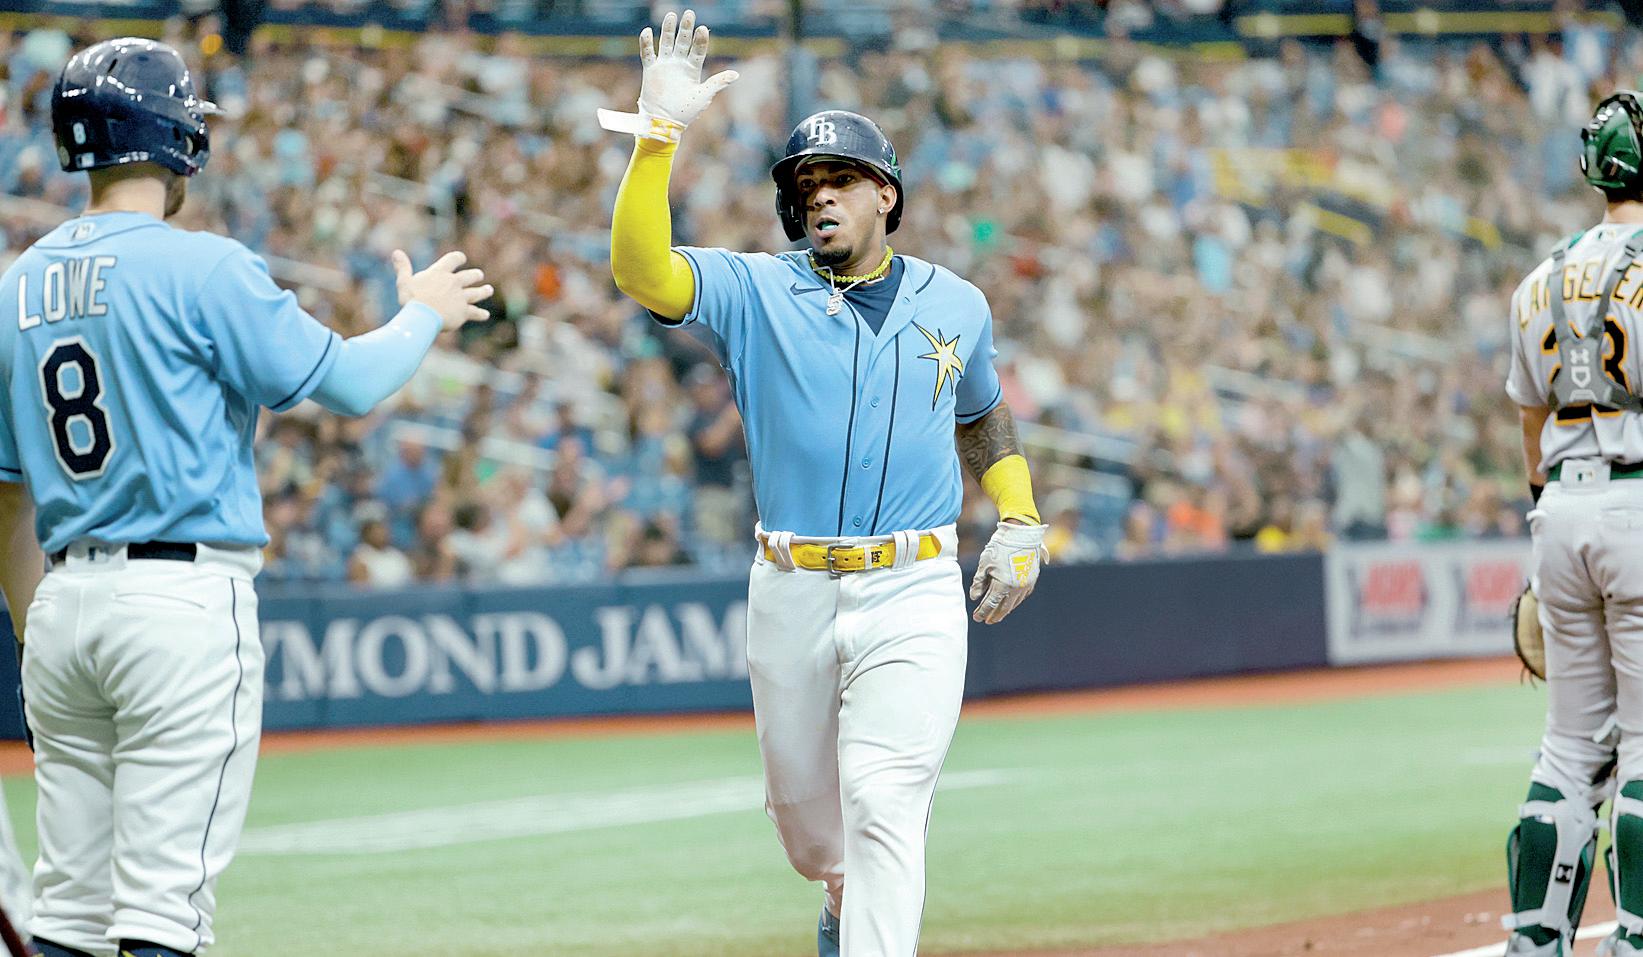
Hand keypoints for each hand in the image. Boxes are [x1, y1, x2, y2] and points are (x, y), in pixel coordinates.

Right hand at [392, 249, 490, 331]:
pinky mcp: (464, 312)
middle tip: (480, 275)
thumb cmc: (411, 299)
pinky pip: (475, 312)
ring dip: (484, 291)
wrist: (422, 316)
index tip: (462, 258)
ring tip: (489, 290)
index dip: (458, 258)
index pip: (453, 259)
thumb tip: (396, 252)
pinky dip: (481, 314)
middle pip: (469, 276)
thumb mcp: (404, 281)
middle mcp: (453, 283)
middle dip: (475, 275)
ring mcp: (461, 297)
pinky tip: (485, 315)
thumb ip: (403, 267)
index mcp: (440, 273)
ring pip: (477, 293)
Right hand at [598, 9, 737, 142]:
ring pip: (666, 42)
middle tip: (689, 14)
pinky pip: (647, 53)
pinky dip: (646, 43)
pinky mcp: (651, 70)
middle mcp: (679, 64)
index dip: (700, 39)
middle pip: (683, 41)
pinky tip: (647, 32)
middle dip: (686, 28)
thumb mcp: (704, 96)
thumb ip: (717, 82)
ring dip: (668, 30)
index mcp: (693, 69)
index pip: (698, 49)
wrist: (665, 123)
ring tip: (670, 15)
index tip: (703, 28)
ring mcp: (665, 65)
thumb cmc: (686, 112)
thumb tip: (736, 74)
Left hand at [968, 521, 1048, 624]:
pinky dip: (1014, 601)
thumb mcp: (984, 564)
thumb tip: (975, 597)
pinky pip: (1022, 595)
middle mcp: (1016, 588)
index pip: (990, 605)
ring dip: (1005, 609)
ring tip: (997, 613)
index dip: (982, 612)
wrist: (1021, 535)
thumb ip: (979, 582)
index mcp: (1002, 586)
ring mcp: (1026, 585)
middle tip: (987, 620)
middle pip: (1003, 608)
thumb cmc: (1000, 547)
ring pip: (1014, 603)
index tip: (977, 618)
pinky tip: (1010, 601)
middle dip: (994, 615)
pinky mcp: (1032, 580)